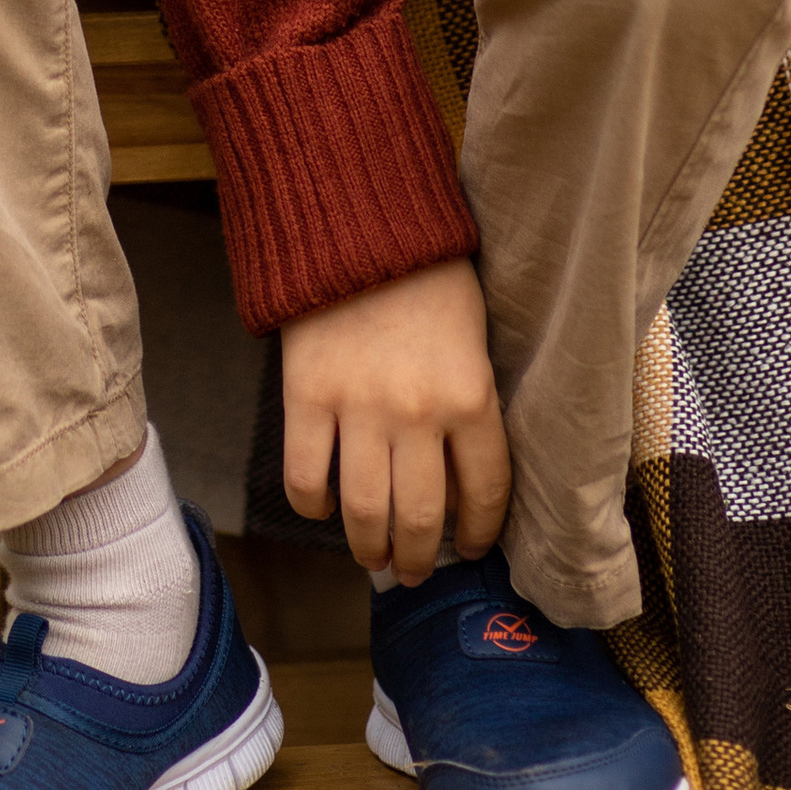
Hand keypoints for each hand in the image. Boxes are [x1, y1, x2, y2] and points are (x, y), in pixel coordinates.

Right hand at [282, 259, 509, 584]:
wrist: (358, 219)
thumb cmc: (426, 274)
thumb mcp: (473, 336)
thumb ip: (469, 404)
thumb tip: (459, 478)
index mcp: (472, 396)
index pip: (484, 494)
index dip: (478, 534)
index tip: (469, 547)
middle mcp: (418, 412)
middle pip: (420, 519)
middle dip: (416, 558)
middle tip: (410, 570)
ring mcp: (358, 407)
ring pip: (364, 512)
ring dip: (368, 547)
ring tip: (370, 554)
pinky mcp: (306, 396)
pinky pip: (306, 478)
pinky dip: (314, 505)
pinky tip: (323, 504)